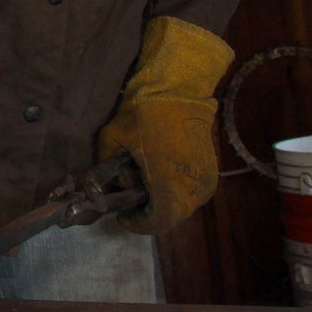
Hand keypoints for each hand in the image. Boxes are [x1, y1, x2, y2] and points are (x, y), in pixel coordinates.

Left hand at [94, 17, 234, 234]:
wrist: (179, 88)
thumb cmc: (144, 113)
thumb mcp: (112, 141)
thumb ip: (105, 170)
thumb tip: (99, 185)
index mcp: (170, 187)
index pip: (156, 223)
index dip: (136, 223)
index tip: (122, 215)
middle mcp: (193, 191)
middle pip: (170, 216)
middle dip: (148, 211)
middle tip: (129, 198)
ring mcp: (206, 181)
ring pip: (182, 205)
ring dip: (163, 200)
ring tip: (144, 183)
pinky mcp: (211, 170)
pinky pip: (191, 191)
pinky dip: (175, 188)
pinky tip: (160, 172)